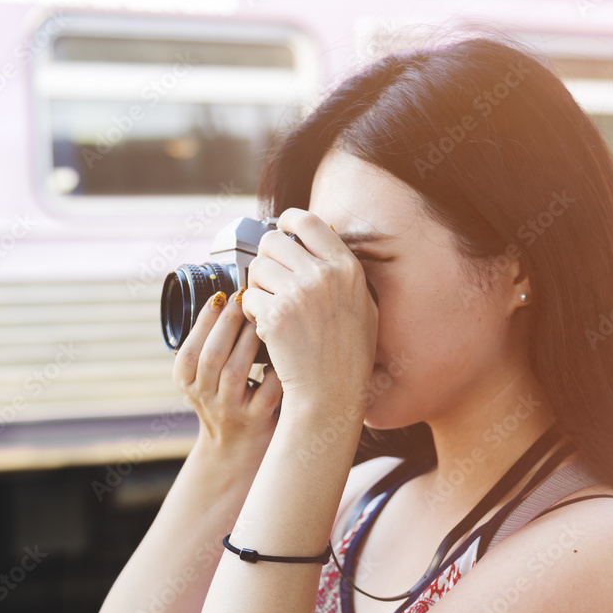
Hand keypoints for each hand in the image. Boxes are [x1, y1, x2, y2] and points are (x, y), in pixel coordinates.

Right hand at [172, 287, 282, 453]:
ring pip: (235, 372)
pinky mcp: (256, 419)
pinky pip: (266, 390)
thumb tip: (226, 299)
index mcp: (185, 383)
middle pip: (211, 358)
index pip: (189, 351)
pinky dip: (274, 369)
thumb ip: (209, 345)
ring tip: (261, 317)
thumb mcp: (204, 377)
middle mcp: (204, 398)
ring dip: (248, 341)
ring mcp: (230, 410)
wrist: (235, 448)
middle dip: (227, 324)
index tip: (219, 296)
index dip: (203, 322)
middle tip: (243, 298)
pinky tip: (282, 350)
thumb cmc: (225, 399)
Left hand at [239, 208, 378, 411]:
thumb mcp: (364, 307)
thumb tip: (322, 241)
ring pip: (256, 269)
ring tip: (271, 309)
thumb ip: (344, 273)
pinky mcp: (275, 315)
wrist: (333, 393)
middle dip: (266, 259)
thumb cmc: (350, 355)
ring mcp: (298, 294)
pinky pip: (248, 298)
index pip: (308, 221)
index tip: (280, 228)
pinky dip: (251, 313)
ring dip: (258, 287)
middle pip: (273, 242)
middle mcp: (323, 276)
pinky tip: (266, 328)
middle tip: (271, 281)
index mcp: (346, 268)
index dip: (287, 220)